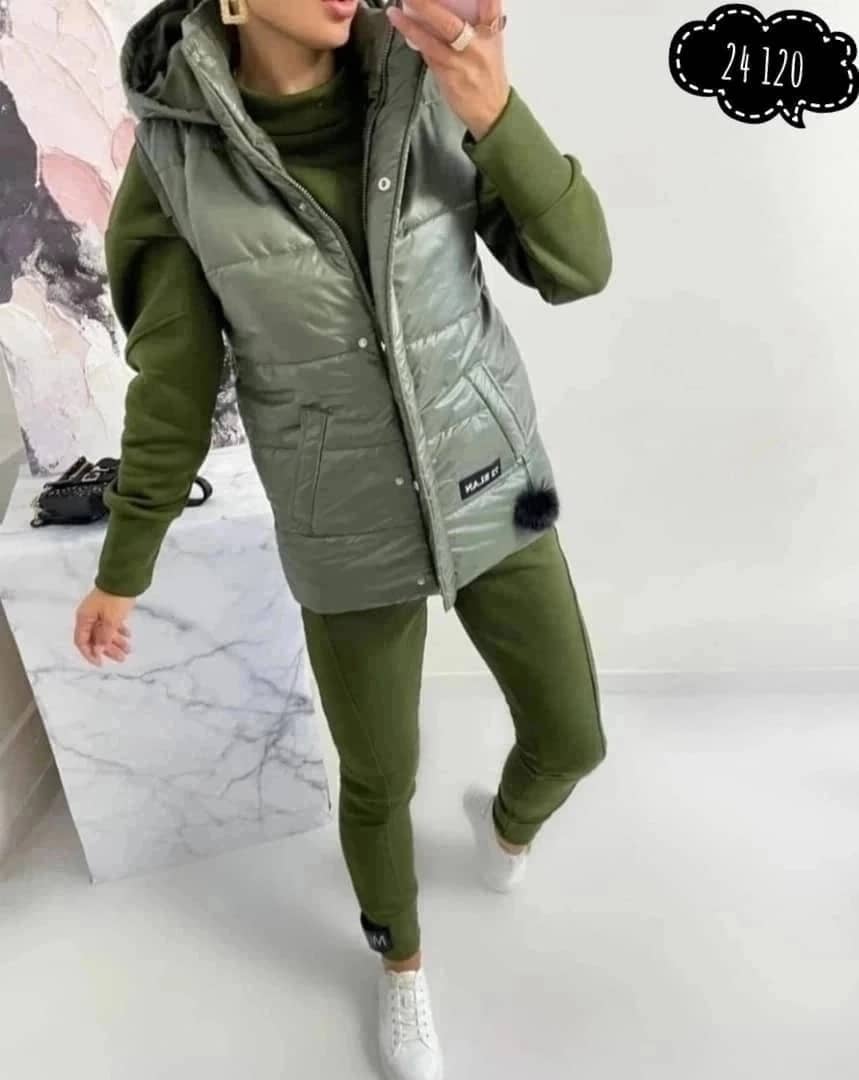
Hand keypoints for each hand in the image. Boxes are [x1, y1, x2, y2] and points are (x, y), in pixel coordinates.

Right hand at [74, 588, 135, 666]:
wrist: (125, 578)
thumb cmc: (115, 599)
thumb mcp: (110, 620)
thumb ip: (104, 637)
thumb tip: (98, 650)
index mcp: (84, 618)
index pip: (82, 641)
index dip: (90, 654)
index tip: (100, 663)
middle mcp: (89, 617)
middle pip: (95, 638)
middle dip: (108, 650)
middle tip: (122, 658)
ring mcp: (99, 612)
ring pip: (105, 632)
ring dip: (116, 642)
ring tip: (129, 650)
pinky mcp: (109, 609)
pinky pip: (112, 624)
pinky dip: (119, 631)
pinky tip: (128, 635)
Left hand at [387, 0, 510, 140]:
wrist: (492, 111)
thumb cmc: (487, 74)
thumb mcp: (490, 44)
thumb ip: (472, 25)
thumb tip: (439, 10)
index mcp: (491, 32)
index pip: (491, 4)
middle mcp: (477, 45)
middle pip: (450, 22)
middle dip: (427, 6)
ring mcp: (461, 63)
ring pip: (433, 41)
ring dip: (411, 26)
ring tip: (394, 12)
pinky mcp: (448, 76)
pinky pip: (428, 55)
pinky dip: (414, 39)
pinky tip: (401, 26)